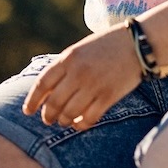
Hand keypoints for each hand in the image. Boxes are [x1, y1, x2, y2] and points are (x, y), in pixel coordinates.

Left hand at [22, 25, 141, 129]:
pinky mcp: (108, 96)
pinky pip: (88, 118)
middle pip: (54, 103)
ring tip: (64, 121)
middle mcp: (79, 72)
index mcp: (69, 58)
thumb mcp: (81, 49)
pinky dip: (80, 124)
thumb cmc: (108, 46)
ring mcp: (94, 85)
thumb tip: (46, 93)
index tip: (28, 111)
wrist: (139, 43)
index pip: (42, 84)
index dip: (32, 100)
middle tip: (47, 120)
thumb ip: (65, 67)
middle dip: (48, 115)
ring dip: (64, 121)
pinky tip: (79, 124)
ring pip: (69, 113)